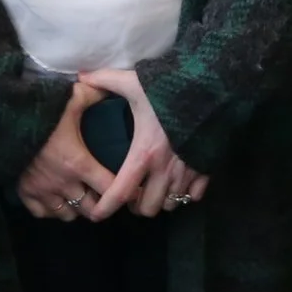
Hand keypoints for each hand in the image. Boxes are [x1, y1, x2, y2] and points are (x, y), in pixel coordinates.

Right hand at [16, 83, 119, 220]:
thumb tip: (109, 88)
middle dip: (99, 203)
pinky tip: (55, 198)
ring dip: (76, 207)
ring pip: (67, 215)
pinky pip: (42, 213)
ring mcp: (42, 191)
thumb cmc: (41, 110)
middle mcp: (63, 183)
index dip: (122, 190)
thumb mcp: (71, 99)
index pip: (111, 189)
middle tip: (102, 192)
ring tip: (79, 195)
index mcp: (79, 163)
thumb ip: (93, 94)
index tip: (128, 187)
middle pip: (90, 209)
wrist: (3, 118)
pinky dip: (51, 209)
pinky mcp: (24, 192)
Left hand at [78, 68, 209, 219]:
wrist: (211, 87)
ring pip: (172, 204)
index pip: (121, 192)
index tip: (97, 214)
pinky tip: (180, 181)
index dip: (106, 208)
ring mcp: (188, 171)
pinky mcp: (206, 168)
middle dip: (139, 205)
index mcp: (143, 153)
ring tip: (156, 187)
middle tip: (134, 194)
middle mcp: (165, 169)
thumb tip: (80, 76)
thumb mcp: (134, 83)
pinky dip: (186, 193)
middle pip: (149, 208)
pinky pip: (195, 195)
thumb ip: (105, 80)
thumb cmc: (168, 88)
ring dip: (162, 199)